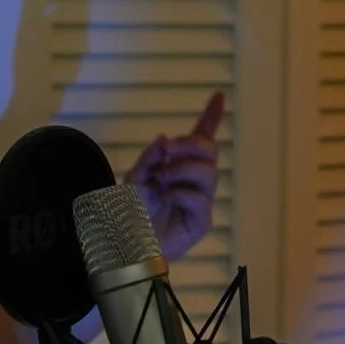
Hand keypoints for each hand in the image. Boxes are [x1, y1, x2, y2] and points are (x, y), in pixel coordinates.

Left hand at [125, 91, 224, 261]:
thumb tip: (165, 140)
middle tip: (167, 152)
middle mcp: (194, 182)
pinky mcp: (200, 222)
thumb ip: (149, 159)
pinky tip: (164, 197)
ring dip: (181, 170)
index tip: (218, 96)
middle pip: (209, 151)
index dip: (211, 117)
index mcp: (180, 167)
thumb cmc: (131, 215)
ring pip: (207, 173)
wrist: (126, 247)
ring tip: (160, 180)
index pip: (201, 139)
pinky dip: (179, 192)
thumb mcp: (134, 179)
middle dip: (189, 145)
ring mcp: (200, 201)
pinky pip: (199, 198)